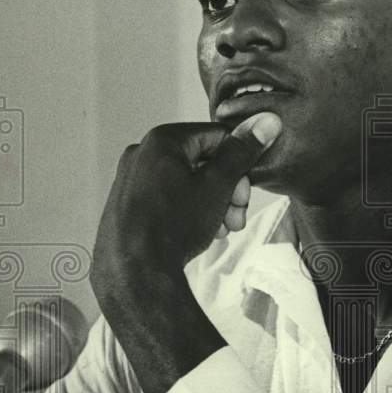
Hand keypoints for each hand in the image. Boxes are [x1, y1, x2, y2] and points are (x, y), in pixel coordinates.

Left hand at [89, 112, 280, 392]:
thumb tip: (267, 120)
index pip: (216, 137)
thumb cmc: (177, 224)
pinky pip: (165, 198)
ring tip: (221, 230)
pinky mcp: (125, 204)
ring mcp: (129, 179)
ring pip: (184, 182)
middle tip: (236, 218)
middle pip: (200, 161)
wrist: (135, 271)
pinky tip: (199, 234)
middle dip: (226, 189)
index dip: (238, 165)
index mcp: (163, 140)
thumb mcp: (218, 186)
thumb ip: (242, 152)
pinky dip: (187, 211)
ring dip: (211, 203)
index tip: (245, 194)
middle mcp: (141, 153)